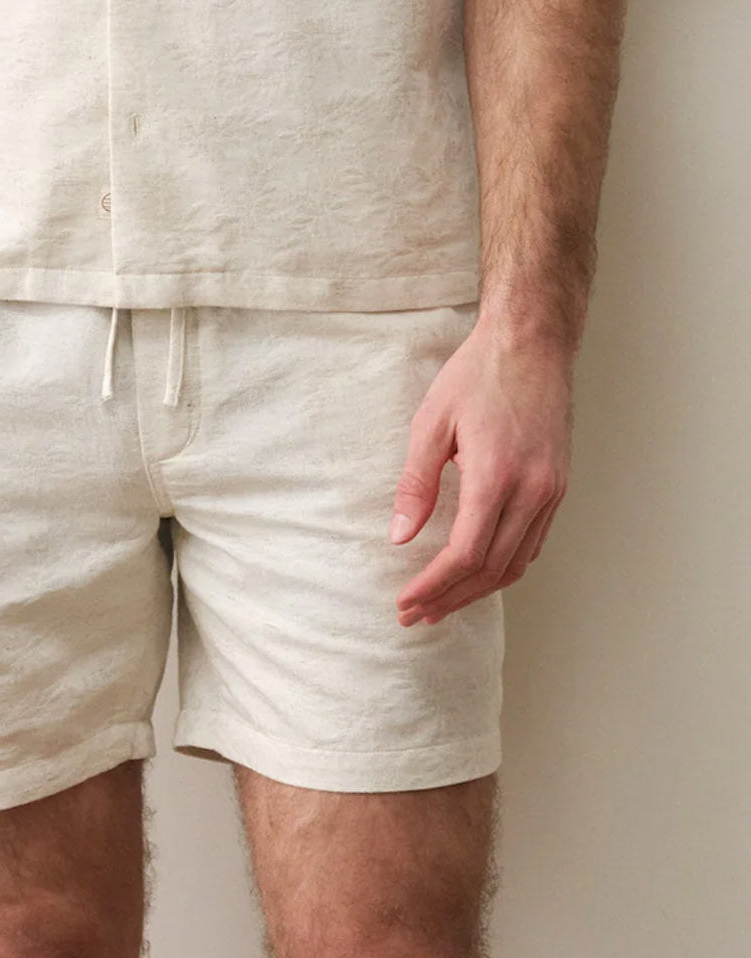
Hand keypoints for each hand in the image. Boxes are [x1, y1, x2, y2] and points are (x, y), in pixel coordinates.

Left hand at [389, 320, 572, 626]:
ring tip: (440, 605)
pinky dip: (501, 568)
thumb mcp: (432, 423)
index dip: (433, 586)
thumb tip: (400, 537)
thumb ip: (416, 484)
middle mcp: (532, 491)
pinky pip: (531, 544)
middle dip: (449, 598)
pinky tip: (476, 574)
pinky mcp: (557, 488)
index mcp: (498, 476)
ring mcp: (551, 492)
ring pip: (515, 564)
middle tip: (415, 615)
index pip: (465, 554)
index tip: (405, 602)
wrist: (532, 343)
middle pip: (490, 570)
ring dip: (476, 591)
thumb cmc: (478, 375)